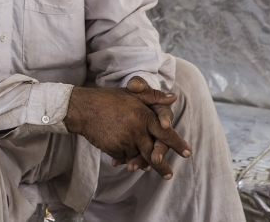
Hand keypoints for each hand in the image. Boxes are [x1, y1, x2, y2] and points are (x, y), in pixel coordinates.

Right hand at [63, 83, 190, 179]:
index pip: (165, 132)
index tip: (187, 153)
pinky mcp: (113, 148)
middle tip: (169, 175)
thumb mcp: (132, 94)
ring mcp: (124, 140)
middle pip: (154, 153)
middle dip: (162, 166)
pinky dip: (126, 159)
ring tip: (145, 168)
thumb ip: (154, 97)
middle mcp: (136, 129)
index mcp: (143, 115)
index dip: (177, 144)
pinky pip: (124, 158)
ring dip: (141, 162)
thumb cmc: (108, 99)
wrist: (82, 108)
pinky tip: (125, 159)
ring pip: (138, 157)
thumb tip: (174, 98)